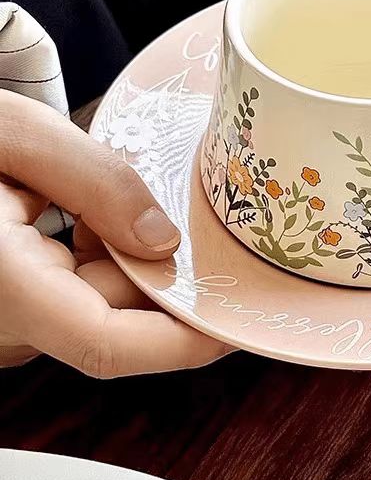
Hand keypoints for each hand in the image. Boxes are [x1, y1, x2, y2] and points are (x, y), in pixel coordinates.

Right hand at [0, 90, 231, 376]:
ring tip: (137, 202)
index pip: (106, 343)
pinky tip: (99, 211)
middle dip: (166, 275)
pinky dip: (102, 253)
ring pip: (98, 301)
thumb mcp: (15, 136)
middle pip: (115, 314)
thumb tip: (163, 241)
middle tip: (214, 232)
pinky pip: (73, 290)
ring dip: (132, 256)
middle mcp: (1, 319)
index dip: (183, 342)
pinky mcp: (11, 302)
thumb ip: (94, 182)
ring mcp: (5, 316)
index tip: (238, 322)